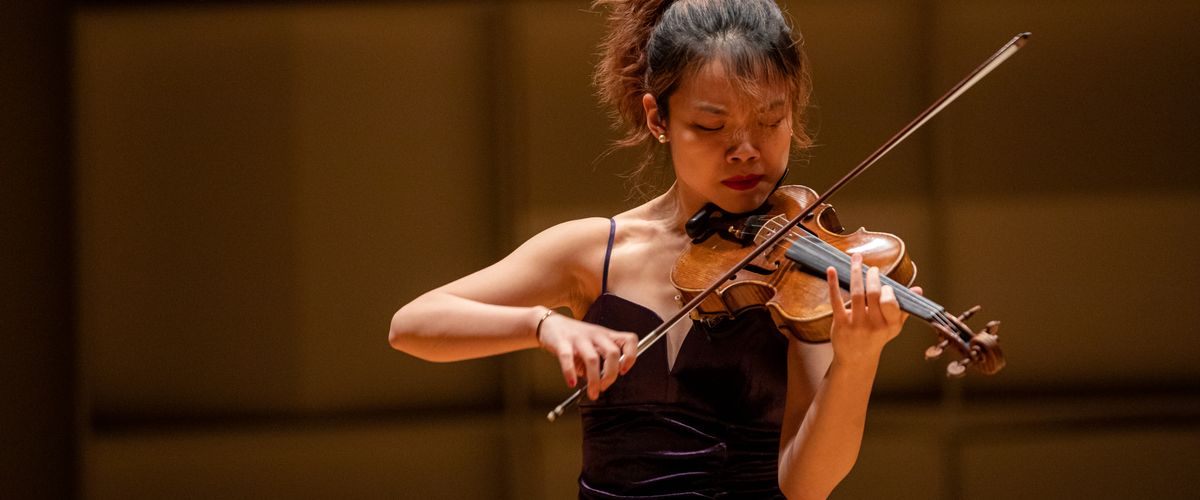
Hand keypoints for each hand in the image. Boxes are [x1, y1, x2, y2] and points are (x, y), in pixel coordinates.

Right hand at [537, 313, 637, 399]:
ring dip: (594, 380)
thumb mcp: (593, 343)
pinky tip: (572, 382)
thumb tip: (601, 383)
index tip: (624, 370)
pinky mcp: (562, 342)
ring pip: (592, 359)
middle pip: (613, 353)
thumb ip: (600, 361)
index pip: (629, 339)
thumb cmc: (574, 336)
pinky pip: (568, 359)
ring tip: (592, 392)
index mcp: (606, 335)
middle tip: (604, 387)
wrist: (550, 324)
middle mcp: (595, 334)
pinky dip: (570, 373)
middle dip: (611, 375)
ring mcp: (579, 338)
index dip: (631, 356)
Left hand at [825, 253, 920, 367]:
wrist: (856, 359)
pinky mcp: (841, 323)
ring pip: (857, 293)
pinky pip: (837, 300)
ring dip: (856, 272)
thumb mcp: (893, 326)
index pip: (890, 301)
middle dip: (872, 276)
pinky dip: (833, 283)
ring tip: (856, 259)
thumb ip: (905, 307)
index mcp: (891, 324)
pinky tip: (832, 269)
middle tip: (872, 269)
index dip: (887, 289)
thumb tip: (918, 289)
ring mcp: (857, 324)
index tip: (885, 285)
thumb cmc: (876, 337)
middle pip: (873, 293)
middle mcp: (875, 325)